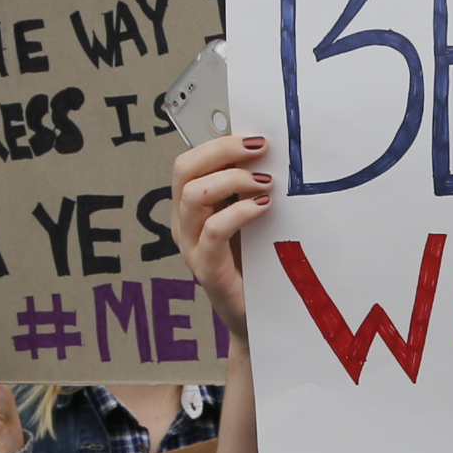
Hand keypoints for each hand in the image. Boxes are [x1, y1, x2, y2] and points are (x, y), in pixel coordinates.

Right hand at [173, 134, 272, 341]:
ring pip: (193, 194)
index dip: (216, 142)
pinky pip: (213, 230)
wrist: (257, 317)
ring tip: (265, 182)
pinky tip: (263, 207)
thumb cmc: (256, 263)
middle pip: (184, 169)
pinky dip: (239, 212)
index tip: (253, 135)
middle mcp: (183, 222)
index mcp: (191, 206)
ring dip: (232, 179)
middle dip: (222, 150)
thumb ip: (249, 190)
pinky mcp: (205, 268)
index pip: (189, 161)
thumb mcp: (251, 218)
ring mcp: (190, 246)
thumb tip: (268, 152)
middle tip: (260, 147)